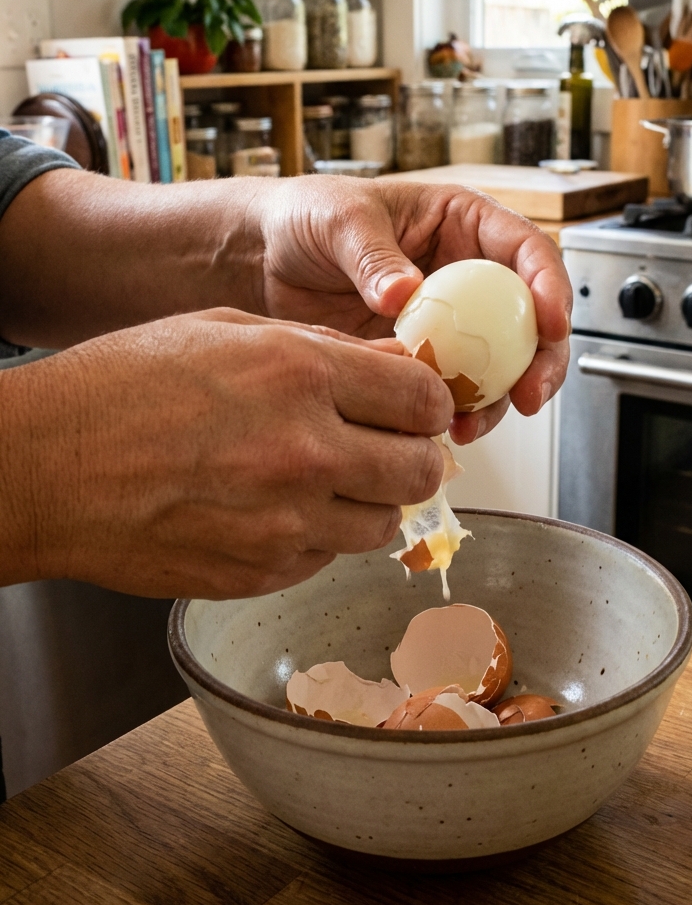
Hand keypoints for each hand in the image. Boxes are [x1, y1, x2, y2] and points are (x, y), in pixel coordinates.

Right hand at [0, 309, 452, 598]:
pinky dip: (320, 535)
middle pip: (420, 470)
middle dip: (414, 455)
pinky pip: (327, 557)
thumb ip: (323, 349)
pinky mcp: (262, 572)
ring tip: (326, 478)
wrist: (48, 467)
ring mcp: (285, 523)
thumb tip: (393, 369)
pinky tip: (278, 507)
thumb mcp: (229, 331)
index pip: (423, 400)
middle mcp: (305, 453)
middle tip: (390, 445)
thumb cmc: (123, 387)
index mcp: (300, 376)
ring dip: (370, 501)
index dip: (431, 404)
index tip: (420, 407)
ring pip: (383, 525)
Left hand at [254, 177, 571, 442]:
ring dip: (499, 397)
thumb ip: (373, 255)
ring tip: (471, 423)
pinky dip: (457, 411)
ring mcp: (449, 321)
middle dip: (541, 359)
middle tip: (529, 393)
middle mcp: (468, 274)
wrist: (261, 262)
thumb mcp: (339, 220)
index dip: (549, 287)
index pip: (528, 250)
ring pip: (500, 363)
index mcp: (464, 223)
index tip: (551, 324)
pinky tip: (443, 427)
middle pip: (530, 318)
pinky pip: (456, 389)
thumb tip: (405, 292)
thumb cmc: (305, 216)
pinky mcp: (423, 359)